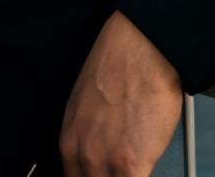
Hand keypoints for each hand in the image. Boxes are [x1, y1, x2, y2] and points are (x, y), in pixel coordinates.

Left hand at [57, 10, 182, 175]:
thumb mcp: (87, 106)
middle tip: (120, 170)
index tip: (104, 174)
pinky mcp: (130, 167)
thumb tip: (102, 154)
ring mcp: (105, 163)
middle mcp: (81, 155)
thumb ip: (90, 138)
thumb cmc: (119, 66)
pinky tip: (146, 169)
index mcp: (68, 141)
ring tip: (135, 168)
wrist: (140, 49)